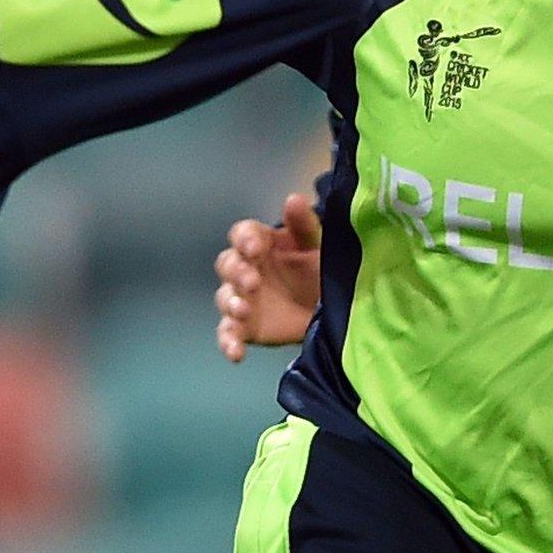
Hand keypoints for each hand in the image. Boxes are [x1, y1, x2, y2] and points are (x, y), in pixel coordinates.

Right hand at [214, 192, 322, 361]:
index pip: (241, 234)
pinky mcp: (244, 327)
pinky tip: (236, 352)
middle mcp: (246, 269)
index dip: (244, 239)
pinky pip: (228, 333)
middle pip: (227, 264)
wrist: (328, 309)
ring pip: (224, 297)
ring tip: (244, 309)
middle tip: (253, 281)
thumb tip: (293, 199)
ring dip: (231, 302)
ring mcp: (242, 299)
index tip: (254, 246)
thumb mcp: (317, 244)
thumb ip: (303, 224)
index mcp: (261, 244)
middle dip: (236, 271)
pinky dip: (228, 342)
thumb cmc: (318, 269)